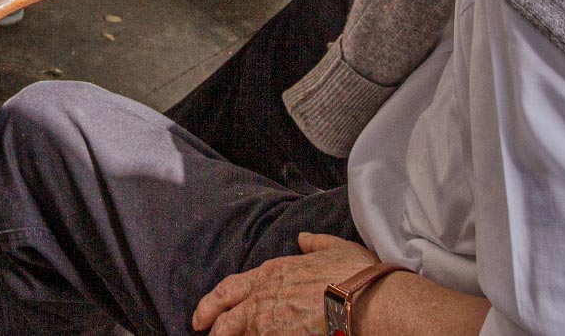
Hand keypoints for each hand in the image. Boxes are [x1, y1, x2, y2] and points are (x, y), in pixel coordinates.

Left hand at [192, 233, 378, 335]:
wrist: (362, 299)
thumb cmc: (352, 273)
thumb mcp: (333, 247)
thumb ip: (314, 242)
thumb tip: (303, 238)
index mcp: (273, 272)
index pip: (232, 288)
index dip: (214, 301)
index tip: (204, 314)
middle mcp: (263, 295)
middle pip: (225, 314)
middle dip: (210, 324)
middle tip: (201, 330)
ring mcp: (267, 321)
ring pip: (236, 333)